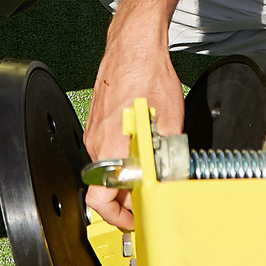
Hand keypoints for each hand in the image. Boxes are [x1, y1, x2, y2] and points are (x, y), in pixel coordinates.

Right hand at [81, 30, 183, 230]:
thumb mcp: (170, 122)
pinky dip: (122, 157)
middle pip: (104, 187)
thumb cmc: (147, 75)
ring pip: (106, 168)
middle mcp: (96, 143)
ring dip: (126, 176)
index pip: (99, 201)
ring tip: (148, 169)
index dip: (117, 218)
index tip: (133, 220)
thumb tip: (170, 179)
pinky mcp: (98, 122)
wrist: (134, 46)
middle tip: (147, 198)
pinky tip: (141, 146)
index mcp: (110, 148)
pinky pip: (107, 150)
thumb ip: (167, 157)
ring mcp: (94, 132)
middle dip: (126, 198)